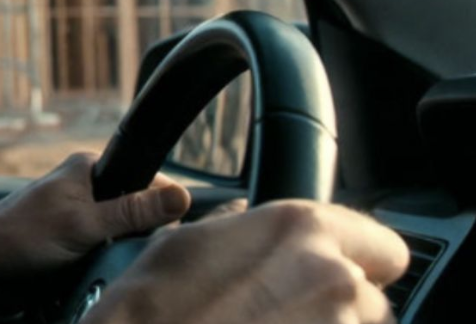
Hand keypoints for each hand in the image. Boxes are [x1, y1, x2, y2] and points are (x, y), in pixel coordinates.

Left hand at [0, 152, 191, 322]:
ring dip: (125, 255)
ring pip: (124, 239)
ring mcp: (79, 221)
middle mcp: (85, 191)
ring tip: (121, 267)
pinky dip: (109, 267)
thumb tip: (180, 195)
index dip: (164, 205)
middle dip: (143, 235)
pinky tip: (110, 276)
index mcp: (86, 169)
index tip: (173, 230)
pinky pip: (107, 257)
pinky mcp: (73, 248)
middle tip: (141, 254)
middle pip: (139, 212)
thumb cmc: (18, 240)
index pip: (147, 179)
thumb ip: (132, 211)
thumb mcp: (82, 225)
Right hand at [87, 200, 408, 323]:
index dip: (361, 261)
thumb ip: (235, 230)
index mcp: (299, 231)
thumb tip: (244, 220)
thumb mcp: (181, 247)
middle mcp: (332, 280)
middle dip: (334, 306)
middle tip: (277, 313)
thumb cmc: (148, 312)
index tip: (336, 273)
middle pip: (368, 299)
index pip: (385, 248)